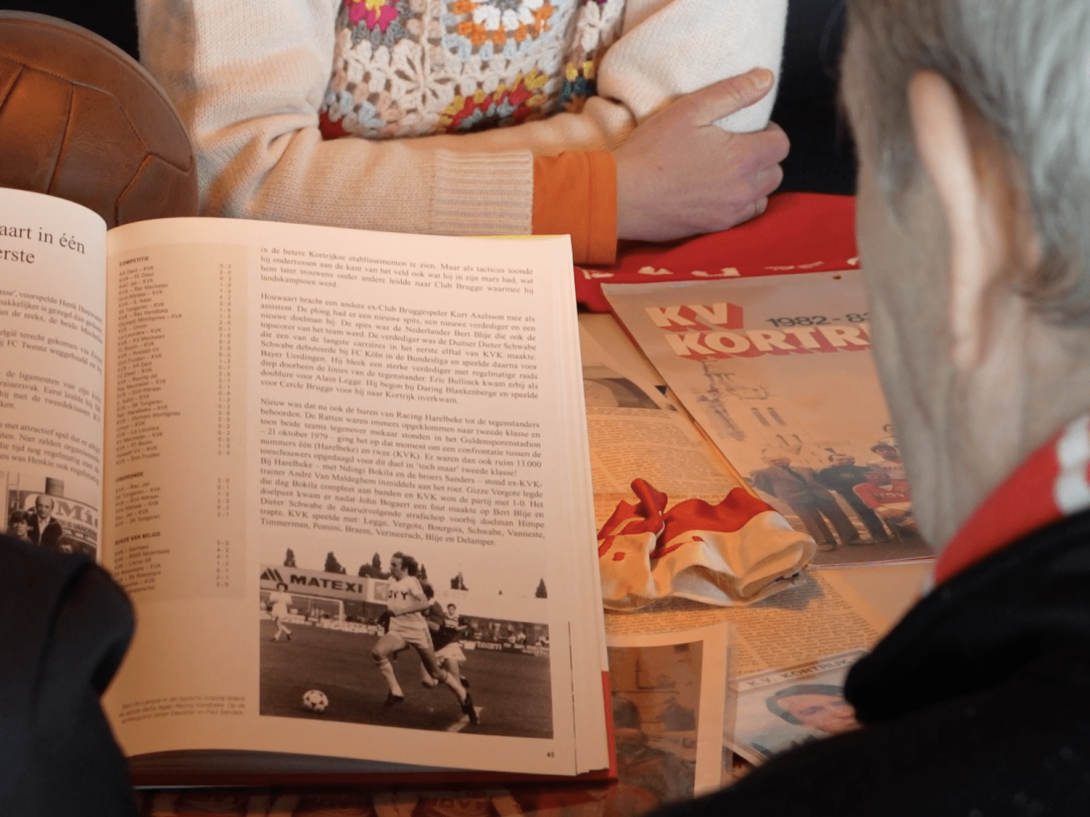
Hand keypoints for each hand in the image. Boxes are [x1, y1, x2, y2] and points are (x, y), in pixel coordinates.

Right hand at [614, 68, 789, 241]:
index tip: (749, 128)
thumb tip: (766, 79)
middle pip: (776, 172)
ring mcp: (729, 212)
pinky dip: (740, 204)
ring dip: (755, 182)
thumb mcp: (690, 109)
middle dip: (764, 157)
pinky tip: (718, 192)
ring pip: (762, 197)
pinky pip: (744, 216)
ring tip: (729, 170)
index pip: (781, 145)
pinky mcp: (713, 228)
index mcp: (741, 157)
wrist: (622, 196)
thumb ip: (733, 92)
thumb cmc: (652, 151)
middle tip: (737, 147)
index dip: (770, 132)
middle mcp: (742, 189)